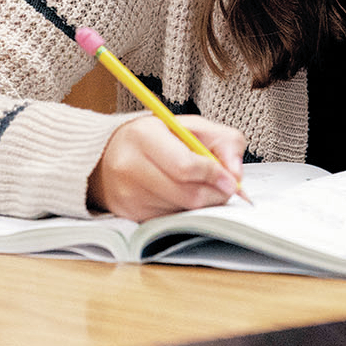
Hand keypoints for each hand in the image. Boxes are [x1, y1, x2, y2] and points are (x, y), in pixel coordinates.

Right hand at [87, 115, 246, 220]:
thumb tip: (236, 174)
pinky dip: (184, 209)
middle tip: (225, 187)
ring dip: (201, 202)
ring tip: (198, 184)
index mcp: (144, 136)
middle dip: (215, 194)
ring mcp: (126, 194)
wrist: (109, 154)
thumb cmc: (158, 138)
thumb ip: (225, 141)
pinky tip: (179, 193)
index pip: (186, 166)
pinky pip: (170, 219)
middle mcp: (129, 166)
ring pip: (182, 210)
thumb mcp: (193, 126)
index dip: (215, 175)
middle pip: (187, 194)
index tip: (232, 179)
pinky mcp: (128, 214)